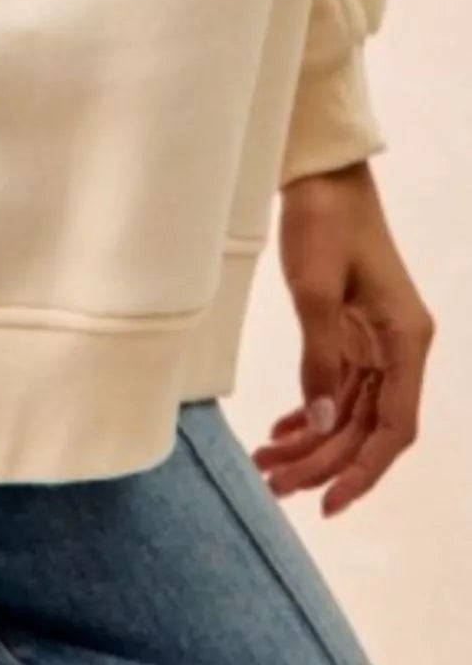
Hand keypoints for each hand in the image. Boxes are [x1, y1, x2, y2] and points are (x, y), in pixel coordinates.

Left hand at [253, 159, 435, 517]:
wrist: (320, 173)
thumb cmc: (324, 220)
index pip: (395, 426)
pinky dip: (312, 411)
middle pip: (368, 426)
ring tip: (268, 467)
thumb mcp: (315, 289)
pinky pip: (338, 386)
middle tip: (275, 486)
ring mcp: (377, 340)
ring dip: (313, 441)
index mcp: (407, 339)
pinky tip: (282, 432)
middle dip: (325, 461)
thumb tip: (322, 421)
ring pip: (350, 411)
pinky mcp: (352, 330)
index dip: (365, 470)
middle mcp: (399, 346)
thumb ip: (320, 358)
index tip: (330, 502)